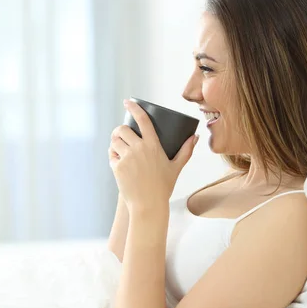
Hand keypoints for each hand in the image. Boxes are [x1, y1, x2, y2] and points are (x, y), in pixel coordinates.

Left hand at [108, 99, 198, 213]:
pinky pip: (111, 155)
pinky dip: (113, 156)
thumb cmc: (163, 187)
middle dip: (120, 130)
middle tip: (122, 135)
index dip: (134, 108)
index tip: (127, 102)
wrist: (148, 205)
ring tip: (119, 147)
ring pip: (115, 140)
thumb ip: (186, 151)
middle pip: (123, 129)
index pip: (143, 120)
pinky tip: (118, 161)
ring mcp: (127, 158)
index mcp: (153, 145)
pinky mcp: (117, 167)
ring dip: (115, 142)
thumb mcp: (176, 167)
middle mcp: (139, 149)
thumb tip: (195, 137)